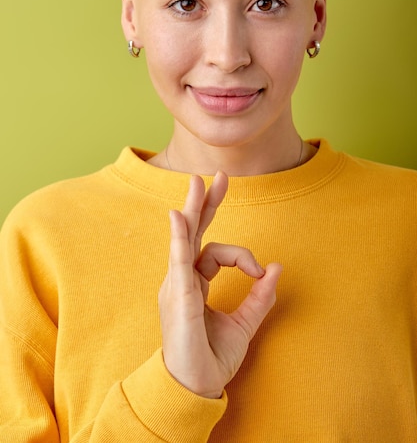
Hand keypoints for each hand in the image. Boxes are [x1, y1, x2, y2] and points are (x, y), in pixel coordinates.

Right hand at [159, 171, 281, 398]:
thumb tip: (277, 268)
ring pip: (186, 239)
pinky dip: (179, 237)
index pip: (215, 252)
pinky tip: (179, 216)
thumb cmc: (211, 358)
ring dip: (194, 209)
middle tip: (218, 177)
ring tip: (198, 182)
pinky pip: (179, 260)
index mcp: (194, 283)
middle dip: (206, 203)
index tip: (260, 271)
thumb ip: (260, 297)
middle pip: (194, 232)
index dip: (243, 256)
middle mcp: (182, 279)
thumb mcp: (244, 324)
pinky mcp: (177, 296)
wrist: (195, 389)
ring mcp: (176, 285)